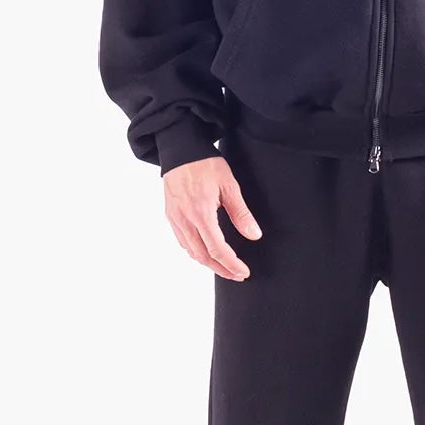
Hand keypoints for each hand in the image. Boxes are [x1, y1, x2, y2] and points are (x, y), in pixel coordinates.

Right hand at [163, 156, 262, 278]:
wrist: (180, 149)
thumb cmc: (205, 164)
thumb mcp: (229, 186)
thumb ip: (241, 213)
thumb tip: (254, 235)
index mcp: (201, 213)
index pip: (217, 249)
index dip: (231, 264)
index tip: (243, 272)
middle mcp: (185, 220)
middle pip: (203, 256)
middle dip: (221, 269)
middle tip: (237, 275)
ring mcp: (175, 219)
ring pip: (191, 251)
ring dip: (208, 263)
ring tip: (224, 267)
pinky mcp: (170, 215)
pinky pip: (182, 241)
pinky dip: (195, 252)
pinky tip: (205, 252)